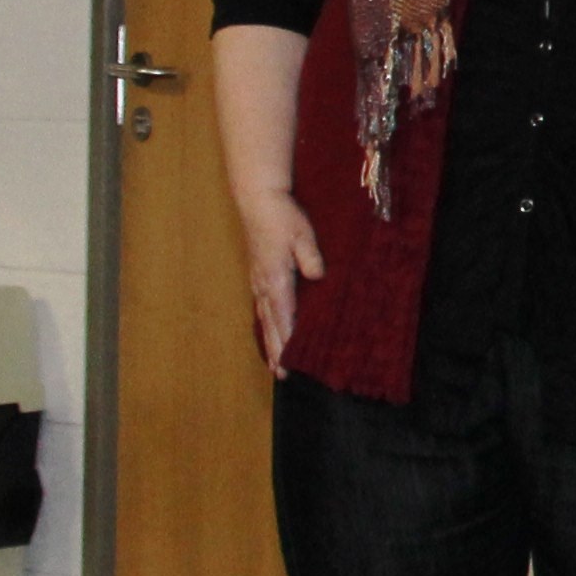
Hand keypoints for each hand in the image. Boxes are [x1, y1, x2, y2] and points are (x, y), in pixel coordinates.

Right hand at [235, 188, 323, 377]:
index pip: (283, 315)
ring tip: (275, 364)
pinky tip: (270, 333)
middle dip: (276, 349)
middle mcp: (263, 284)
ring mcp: (258, 280)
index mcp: (275, 277)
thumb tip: (317, 277)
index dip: (287, 340)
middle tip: (281, 375)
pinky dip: (266, 324)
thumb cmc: (282, 217)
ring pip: (264, 318)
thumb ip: (311, 257)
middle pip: (270, 323)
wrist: (258, 201)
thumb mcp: (303, 234)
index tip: (290, 362)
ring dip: (270, 340)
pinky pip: (262, 307)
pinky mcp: (258, 275)